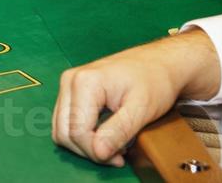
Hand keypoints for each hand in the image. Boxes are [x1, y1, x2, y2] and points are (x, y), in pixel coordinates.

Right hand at [52, 30, 220, 165]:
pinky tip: (104, 135)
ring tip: (113, 145)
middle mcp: (70, 81)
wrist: (159, 62)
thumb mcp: (140, 109)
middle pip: (64, 132)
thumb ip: (118, 132)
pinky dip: (82, 135)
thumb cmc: (154, 81)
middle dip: (89, 150)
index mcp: (84, 83)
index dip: (96, 152)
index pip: (76, 132)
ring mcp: (69, 84)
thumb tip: (98, 153)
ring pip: (61, 129)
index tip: (120, 158)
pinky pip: (66, 121)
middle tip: (117, 155)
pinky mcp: (72, 90)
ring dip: (84, 145)